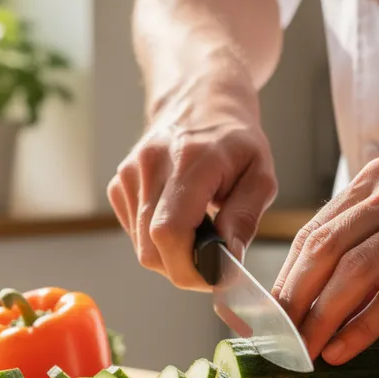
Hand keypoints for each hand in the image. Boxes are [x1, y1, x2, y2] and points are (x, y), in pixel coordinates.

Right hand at [107, 71, 277, 289]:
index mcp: (190, 160)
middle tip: (212, 264)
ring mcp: (129, 175)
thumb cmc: (234, 139)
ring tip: (199, 233)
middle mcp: (151, 165)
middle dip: (184, 269)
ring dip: (171, 255)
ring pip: (141, 247)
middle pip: (151, 248)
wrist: (199, 101)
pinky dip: (157, 240)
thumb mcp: (260, 174)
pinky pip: (135, 233)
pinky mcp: (119, 185)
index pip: (170, 232)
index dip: (189, 267)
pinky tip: (179, 219)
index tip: (214, 276)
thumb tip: (227, 259)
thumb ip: (244, 218)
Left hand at [272, 158, 378, 364]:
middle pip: (325, 249)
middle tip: (277, 340)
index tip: (266, 316)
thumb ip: (369, 235)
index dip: (284, 278)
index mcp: (378, 181)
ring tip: (305, 351)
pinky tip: (344, 349)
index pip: (315, 232)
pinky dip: (364, 326)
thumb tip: (316, 291)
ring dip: (322, 317)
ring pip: (356, 271)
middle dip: (294, 300)